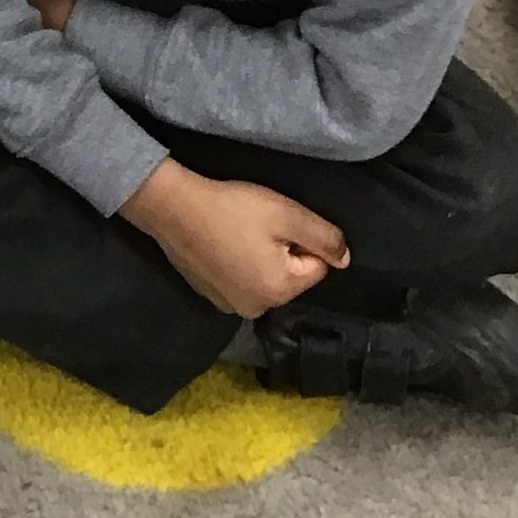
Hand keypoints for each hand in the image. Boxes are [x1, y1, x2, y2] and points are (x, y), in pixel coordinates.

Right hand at [121, 160, 349, 317]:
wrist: (172, 208)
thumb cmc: (232, 209)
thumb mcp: (288, 214)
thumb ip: (326, 238)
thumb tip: (345, 259)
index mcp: (280, 290)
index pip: (317, 266)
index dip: (302, 239)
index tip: (276, 223)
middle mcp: (257, 308)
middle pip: (291, 277)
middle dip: (282, 252)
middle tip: (257, 226)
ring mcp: (230, 306)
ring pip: (266, 280)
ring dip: (260, 259)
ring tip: (237, 234)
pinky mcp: (210, 297)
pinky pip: (240, 282)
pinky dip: (237, 266)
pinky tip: (221, 244)